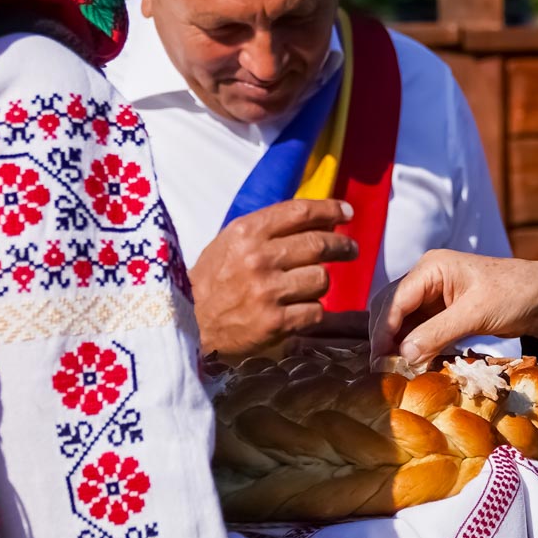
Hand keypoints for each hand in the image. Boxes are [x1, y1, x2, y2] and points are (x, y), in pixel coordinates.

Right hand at [192, 199, 355, 358]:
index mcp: (246, 232)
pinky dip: (313, 311)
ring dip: (320, 282)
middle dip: (342, 246)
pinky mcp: (276, 323)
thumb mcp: (228, 243)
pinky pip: (316, 311)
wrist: (187, 327)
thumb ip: (266, 230)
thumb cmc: (210, 282)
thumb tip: (315, 221)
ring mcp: (268, 291)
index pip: (300, 212)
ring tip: (309, 286)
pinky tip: (301, 310)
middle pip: (319, 244)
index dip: (330, 210)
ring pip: (322, 279)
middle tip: (350, 250)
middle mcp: (258, 258)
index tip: (347, 213)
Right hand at [370, 250, 537, 365]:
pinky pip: (418, 329)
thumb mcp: (476, 313)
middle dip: (384, 336)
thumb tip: (403, 354)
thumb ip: (438, 332)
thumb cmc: (515, 294)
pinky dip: (412, 345)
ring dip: (396, 343)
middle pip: (391, 307)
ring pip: (401, 320)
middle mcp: (427, 277)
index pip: (395, 298)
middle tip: (380, 368)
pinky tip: (410, 364)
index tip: (379, 358)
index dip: (383, 329)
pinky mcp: (443, 312)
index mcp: (431, 267)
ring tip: (391, 369)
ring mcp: (434, 295)